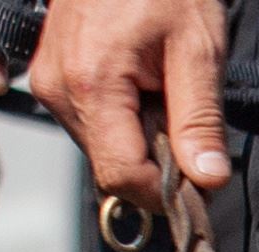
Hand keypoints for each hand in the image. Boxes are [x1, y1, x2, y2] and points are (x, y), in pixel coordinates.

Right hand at [29, 0, 228, 200]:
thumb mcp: (198, 50)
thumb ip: (200, 120)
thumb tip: (208, 179)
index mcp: (91, 83)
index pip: (122, 175)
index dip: (165, 194)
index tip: (201, 184)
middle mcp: (58, 89)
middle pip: (112, 169)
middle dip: (157, 168)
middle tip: (190, 131)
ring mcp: (50, 85)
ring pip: (104, 151)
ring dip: (142, 144)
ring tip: (165, 96)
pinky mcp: (53, 81)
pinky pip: (94, 127)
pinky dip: (126, 124)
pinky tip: (145, 91)